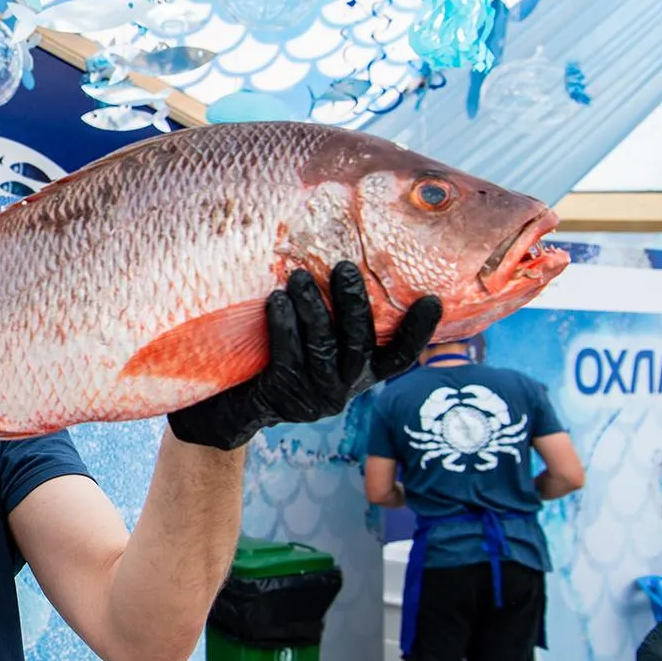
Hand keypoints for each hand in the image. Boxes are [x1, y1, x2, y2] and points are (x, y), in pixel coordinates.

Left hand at [168, 263, 442, 451]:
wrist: (228, 406)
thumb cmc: (274, 358)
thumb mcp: (311, 339)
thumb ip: (331, 314)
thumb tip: (341, 254)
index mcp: (360, 374)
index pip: (399, 356)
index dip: (419, 332)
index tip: (433, 300)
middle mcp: (344, 389)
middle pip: (359, 345)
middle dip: (354, 304)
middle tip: (344, 268)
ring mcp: (315, 397)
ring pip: (323, 349)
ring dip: (313, 309)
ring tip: (298, 277)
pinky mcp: (283, 397)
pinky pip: (287, 357)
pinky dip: (284, 326)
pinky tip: (277, 301)